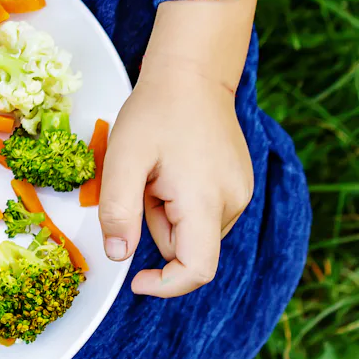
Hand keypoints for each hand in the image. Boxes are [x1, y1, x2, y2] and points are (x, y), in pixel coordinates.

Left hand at [98, 0, 258, 296]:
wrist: (192, 73)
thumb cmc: (155, 112)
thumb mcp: (123, 159)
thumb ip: (118, 211)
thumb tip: (118, 256)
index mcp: (205, 200)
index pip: (196, 269)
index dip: (165, 285)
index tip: (135, 280)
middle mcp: (233, 202)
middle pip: (187, 247)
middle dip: (156, 226)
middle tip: (142, 184)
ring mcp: (240, 193)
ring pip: (193, 231)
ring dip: (168, 214)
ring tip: (158, 171)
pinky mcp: (239, 184)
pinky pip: (203, 212)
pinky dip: (182, 201)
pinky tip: (174, 168)